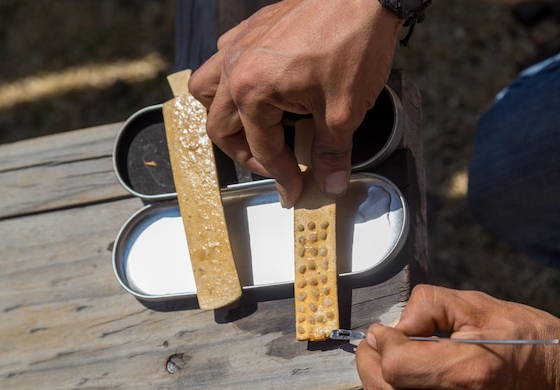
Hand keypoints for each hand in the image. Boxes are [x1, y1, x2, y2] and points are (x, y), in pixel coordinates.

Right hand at [189, 0, 402, 207]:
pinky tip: (260, 88)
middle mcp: (235, 68)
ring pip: (206, 90)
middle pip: (219, 126)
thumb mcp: (345, 111)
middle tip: (272, 165)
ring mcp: (239, 44)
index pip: (261, 148)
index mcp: (251, 90)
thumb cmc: (353, 43)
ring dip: (223, 116)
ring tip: (250, 129)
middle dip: (244, 154)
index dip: (280, 176)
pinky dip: (232, 82)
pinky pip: (222, 61)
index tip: (292, 190)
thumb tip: (330, 182)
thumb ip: (332, 153)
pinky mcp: (250, 29)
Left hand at [356, 284, 559, 389]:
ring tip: (390, 364)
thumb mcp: (480, 306)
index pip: (396, 365)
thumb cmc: (525, 340)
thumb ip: (430, 305)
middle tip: (377, 342)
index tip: (383, 330)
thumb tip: (395, 324)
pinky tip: (401, 387)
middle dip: (368, 360)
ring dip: (376, 386)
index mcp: (469, 370)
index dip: (381, 342)